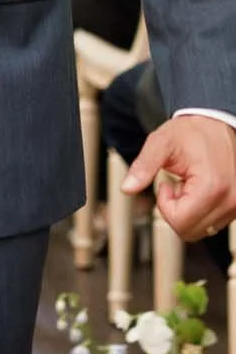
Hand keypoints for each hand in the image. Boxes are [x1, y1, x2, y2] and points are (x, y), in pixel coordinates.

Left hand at [124, 117, 235, 242]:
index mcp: (212, 186)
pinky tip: (198, 190)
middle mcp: (231, 199)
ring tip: (188, 185)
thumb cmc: (192, 131)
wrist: (215, 122)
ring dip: (188, 212)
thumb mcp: (161, 143)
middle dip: (175, 211)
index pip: (180, 222)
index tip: (165, 184)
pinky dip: (200, 212)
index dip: (165, 206)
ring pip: (202, 231)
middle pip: (190, 231)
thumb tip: (127, 188)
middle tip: (175, 186)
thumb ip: (143, 166)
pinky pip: (213, 224)